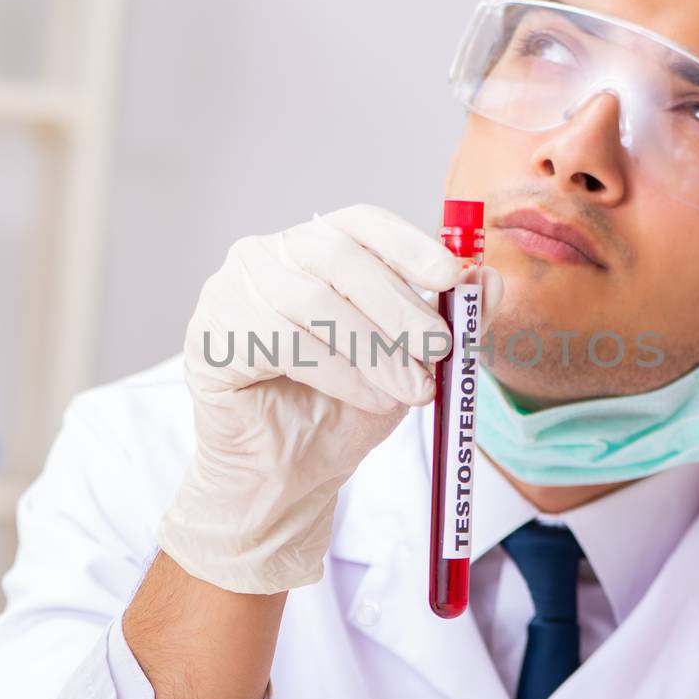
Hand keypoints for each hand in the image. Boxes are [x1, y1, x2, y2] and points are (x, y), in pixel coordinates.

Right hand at [159, 204, 499, 594]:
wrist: (291, 476)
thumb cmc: (343, 409)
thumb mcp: (410, 363)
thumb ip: (450, 321)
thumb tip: (489, 281)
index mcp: (314, 249)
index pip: (360, 223)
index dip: (408, 244)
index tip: (451, 277)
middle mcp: (266, 257)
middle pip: (338, 257)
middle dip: (399, 306)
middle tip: (440, 350)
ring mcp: (230, 292)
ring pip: (312, 302)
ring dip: (374, 350)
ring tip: (411, 390)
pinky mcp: (209, 336)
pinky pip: (280, 342)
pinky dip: (337, 373)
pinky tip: (364, 398)